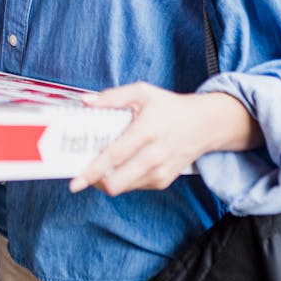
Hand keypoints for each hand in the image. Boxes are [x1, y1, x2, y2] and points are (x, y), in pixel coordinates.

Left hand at [69, 83, 260, 196]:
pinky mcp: (162, 181)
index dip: (92, 171)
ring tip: (101, 162)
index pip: (114, 157)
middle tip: (84, 168)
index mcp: (146, 132)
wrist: (204, 125)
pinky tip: (121, 163)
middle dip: (95, 180)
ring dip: (107, 179)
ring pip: (122, 187)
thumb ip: (112, 97)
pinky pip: (133, 186)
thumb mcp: (142, 92)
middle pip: (116, 183)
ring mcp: (159, 172)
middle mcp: (153, 156)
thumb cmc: (170, 107)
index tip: (76, 181)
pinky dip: (122, 178)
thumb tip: (86, 102)